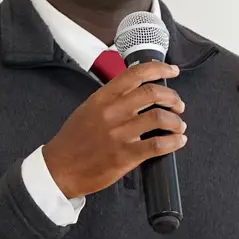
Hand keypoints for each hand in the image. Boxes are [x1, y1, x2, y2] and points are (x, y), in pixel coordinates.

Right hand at [42, 61, 186, 198]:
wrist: (59, 169)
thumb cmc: (72, 142)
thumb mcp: (87, 110)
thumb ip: (110, 99)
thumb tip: (136, 93)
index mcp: (102, 98)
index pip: (135, 74)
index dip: (159, 69)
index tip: (172, 70)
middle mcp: (112, 112)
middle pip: (153, 93)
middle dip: (172, 97)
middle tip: (178, 105)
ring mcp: (119, 134)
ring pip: (160, 118)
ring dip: (176, 121)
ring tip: (178, 125)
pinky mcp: (125, 155)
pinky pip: (158, 145)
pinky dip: (174, 141)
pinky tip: (177, 141)